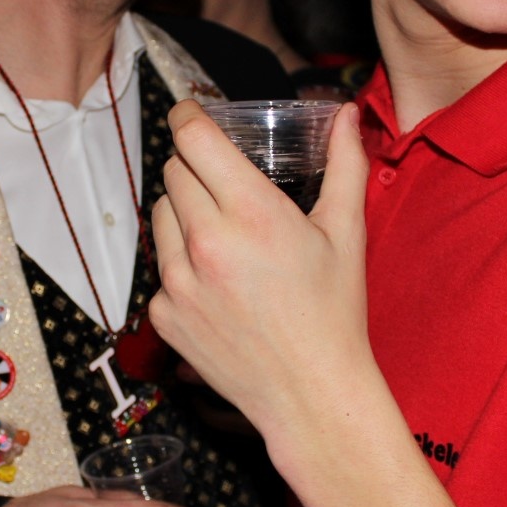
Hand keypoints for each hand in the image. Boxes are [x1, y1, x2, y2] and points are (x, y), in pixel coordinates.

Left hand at [149, 99, 375, 439]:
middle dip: (195, 166)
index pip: (193, 139)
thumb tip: (344, 114)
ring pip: (160, 214)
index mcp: (253, 213)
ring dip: (184, 211)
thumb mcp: (346, 233)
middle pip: (175, 171)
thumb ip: (345, 163)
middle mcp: (207, 242)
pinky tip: (218, 283)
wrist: (310, 394)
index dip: (187, 116)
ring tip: (223, 234)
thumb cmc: (333, 313)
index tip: (191, 112)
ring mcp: (179, 281)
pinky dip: (182, 263)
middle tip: (223, 182)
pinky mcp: (164, 314)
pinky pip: (161, 266)